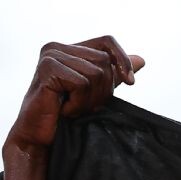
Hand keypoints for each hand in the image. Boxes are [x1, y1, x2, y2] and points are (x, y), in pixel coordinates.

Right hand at [5, 36, 144, 152]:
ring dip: (89, 100)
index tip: (130, 83)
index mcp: (70, 49)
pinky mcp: (47, 68)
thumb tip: (141, 59)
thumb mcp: (96, 92)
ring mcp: (50, 55)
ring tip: (71, 107)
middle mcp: (57, 47)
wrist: (39, 137)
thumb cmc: (65, 115)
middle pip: (104, 62)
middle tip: (83, 105)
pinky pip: (82, 84)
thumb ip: (113, 74)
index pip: (107, 42)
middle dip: (102, 90)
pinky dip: (78, 103)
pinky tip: (63, 109)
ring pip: (95, 74)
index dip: (122, 60)